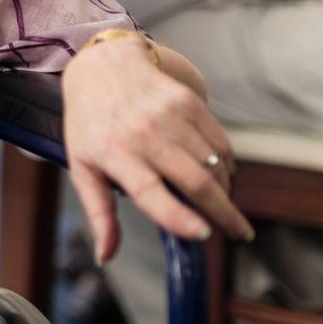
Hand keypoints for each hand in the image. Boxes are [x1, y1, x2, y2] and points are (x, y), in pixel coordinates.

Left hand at [60, 38, 253, 260]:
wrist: (103, 66)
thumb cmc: (91, 125)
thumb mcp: (82, 167)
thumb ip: (99, 213)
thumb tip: (107, 257)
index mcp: (114, 154)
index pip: (148, 191)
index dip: (176, 215)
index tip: (203, 234)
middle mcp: (144, 134)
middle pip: (194, 180)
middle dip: (223, 213)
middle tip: (240, 233)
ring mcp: (169, 115)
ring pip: (213, 164)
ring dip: (225, 191)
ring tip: (224, 206)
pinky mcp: (189, 102)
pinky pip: (220, 142)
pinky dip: (226, 165)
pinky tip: (220, 175)